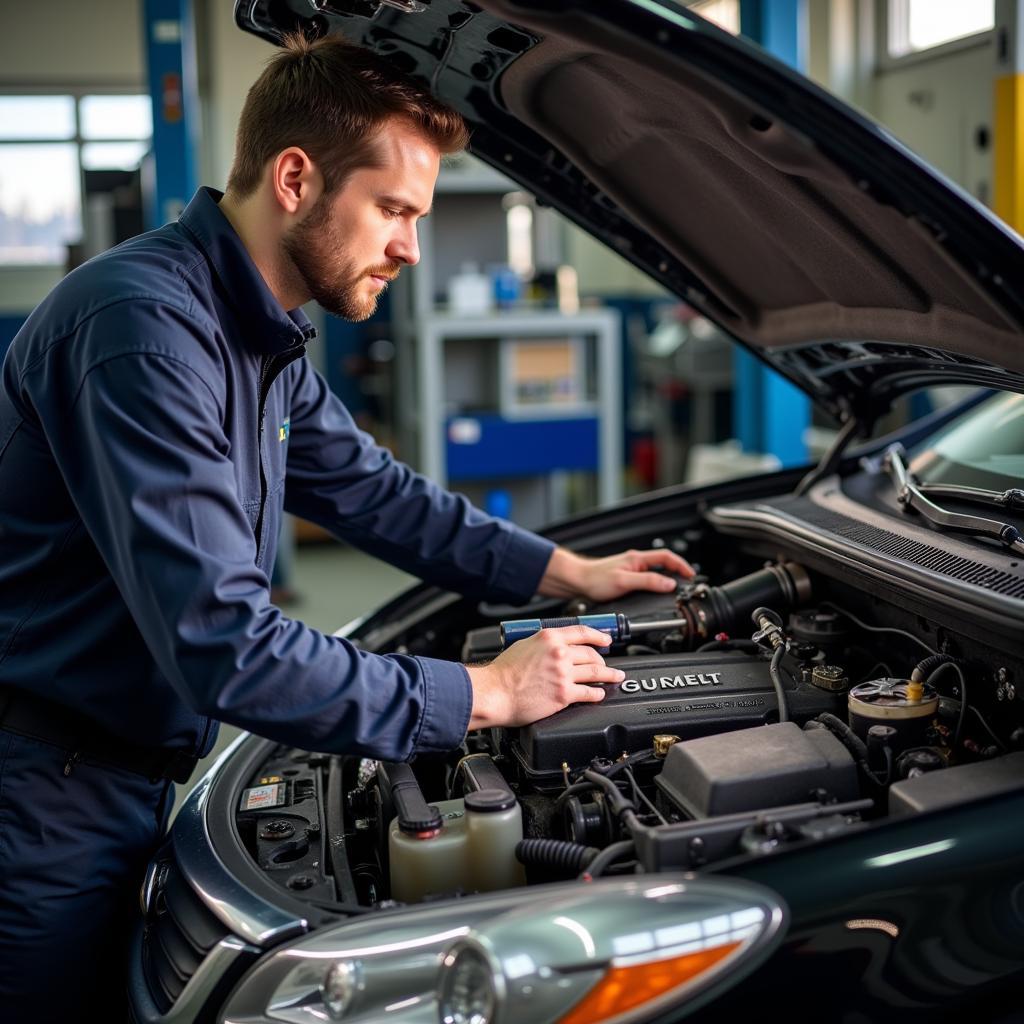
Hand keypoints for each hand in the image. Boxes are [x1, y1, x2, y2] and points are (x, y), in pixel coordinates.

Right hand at [465, 625, 624, 728]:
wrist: (495, 693)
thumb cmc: (503, 672)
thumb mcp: (524, 644)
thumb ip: (544, 644)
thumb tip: (556, 646)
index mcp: (549, 637)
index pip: (582, 632)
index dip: (598, 636)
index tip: (606, 640)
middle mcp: (559, 653)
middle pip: (592, 654)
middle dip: (603, 660)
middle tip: (607, 664)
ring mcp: (563, 674)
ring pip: (596, 672)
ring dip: (609, 675)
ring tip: (615, 677)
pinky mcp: (564, 694)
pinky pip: (589, 693)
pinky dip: (598, 693)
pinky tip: (599, 693)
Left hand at [539, 546, 693, 601]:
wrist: (577, 581)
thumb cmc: (595, 579)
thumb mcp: (625, 582)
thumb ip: (648, 581)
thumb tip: (669, 584)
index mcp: (637, 559)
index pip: (666, 557)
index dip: (681, 565)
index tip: (691, 575)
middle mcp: (635, 561)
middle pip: (663, 563)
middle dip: (678, 571)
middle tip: (688, 583)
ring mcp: (630, 568)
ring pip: (655, 570)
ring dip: (668, 577)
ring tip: (676, 587)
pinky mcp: (625, 577)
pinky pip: (647, 577)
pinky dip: (656, 583)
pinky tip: (656, 591)